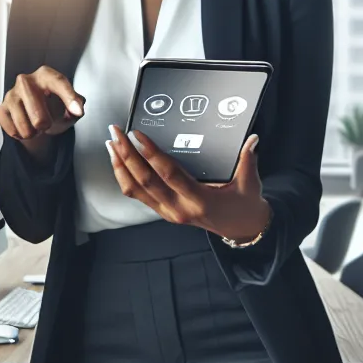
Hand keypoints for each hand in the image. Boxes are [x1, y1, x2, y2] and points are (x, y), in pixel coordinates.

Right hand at [0, 66, 85, 156]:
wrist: (34, 112)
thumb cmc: (54, 105)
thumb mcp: (70, 105)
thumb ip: (78, 105)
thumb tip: (77, 110)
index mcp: (45, 75)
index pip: (58, 82)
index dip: (69, 98)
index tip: (77, 112)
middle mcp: (26, 81)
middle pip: (38, 114)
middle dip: (45, 125)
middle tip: (46, 124)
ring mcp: (11, 94)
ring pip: (24, 126)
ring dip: (33, 133)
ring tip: (36, 126)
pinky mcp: (2, 108)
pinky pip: (13, 130)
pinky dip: (21, 134)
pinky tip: (24, 127)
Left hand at [105, 126, 272, 242]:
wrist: (241, 229)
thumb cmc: (244, 206)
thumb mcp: (249, 184)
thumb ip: (248, 160)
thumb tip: (251, 139)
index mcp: (199, 201)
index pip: (169, 174)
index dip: (152, 154)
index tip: (138, 135)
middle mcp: (178, 209)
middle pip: (145, 181)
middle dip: (127, 155)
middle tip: (116, 133)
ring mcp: (168, 212)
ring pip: (135, 190)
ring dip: (120, 166)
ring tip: (111, 144)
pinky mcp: (163, 211)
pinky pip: (137, 194)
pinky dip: (125, 177)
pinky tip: (120, 160)